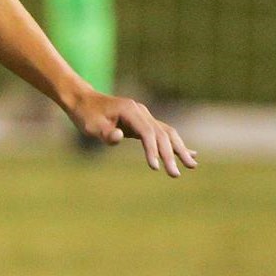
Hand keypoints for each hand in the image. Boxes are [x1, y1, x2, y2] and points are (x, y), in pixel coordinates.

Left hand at [65, 90, 196, 177]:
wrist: (84, 101)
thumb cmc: (86, 115)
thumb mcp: (91, 126)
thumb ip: (106, 132)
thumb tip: (119, 136)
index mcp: (130, 110)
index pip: (147, 132)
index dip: (152, 150)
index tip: (155, 167)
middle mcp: (141, 111)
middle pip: (161, 133)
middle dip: (170, 154)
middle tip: (175, 174)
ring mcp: (144, 116)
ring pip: (167, 133)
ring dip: (179, 149)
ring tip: (192, 165)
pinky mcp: (144, 122)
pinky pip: (163, 133)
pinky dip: (175, 144)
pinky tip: (190, 153)